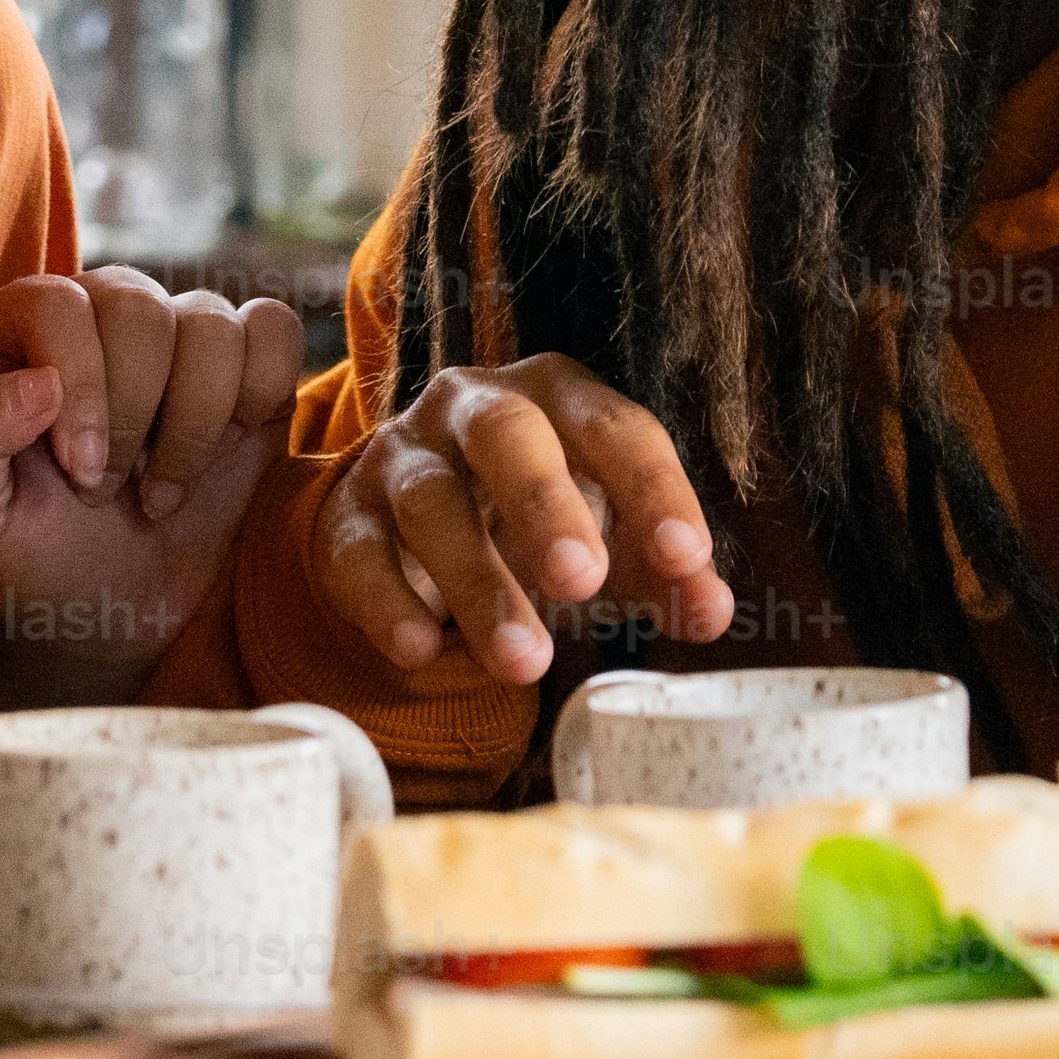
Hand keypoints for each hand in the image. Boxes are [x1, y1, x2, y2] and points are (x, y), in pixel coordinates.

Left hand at [0, 265, 305, 675]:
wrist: (121, 614)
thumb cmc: (37, 556)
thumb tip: (36, 382)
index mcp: (19, 332)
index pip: (56, 303)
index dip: (77, 384)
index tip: (83, 473)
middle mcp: (102, 313)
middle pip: (137, 310)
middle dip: (132, 417)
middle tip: (112, 488)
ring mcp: (181, 333)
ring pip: (210, 323)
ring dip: (193, 423)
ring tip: (162, 490)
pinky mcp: (251, 363)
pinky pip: (274, 332)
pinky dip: (258, 394)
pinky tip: (224, 452)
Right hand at [299, 354, 724, 691]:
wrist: (410, 521)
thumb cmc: (533, 522)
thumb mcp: (608, 537)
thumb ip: (663, 572)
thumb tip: (711, 613)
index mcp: (555, 396)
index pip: (614, 427)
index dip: (653, 490)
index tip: (686, 557)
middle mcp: (472, 409)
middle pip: (507, 432)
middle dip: (546, 502)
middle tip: (582, 581)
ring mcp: (402, 459)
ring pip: (431, 501)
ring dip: (478, 582)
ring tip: (526, 662)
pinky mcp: (346, 518)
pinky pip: (358, 552)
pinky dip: (386, 602)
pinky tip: (420, 651)